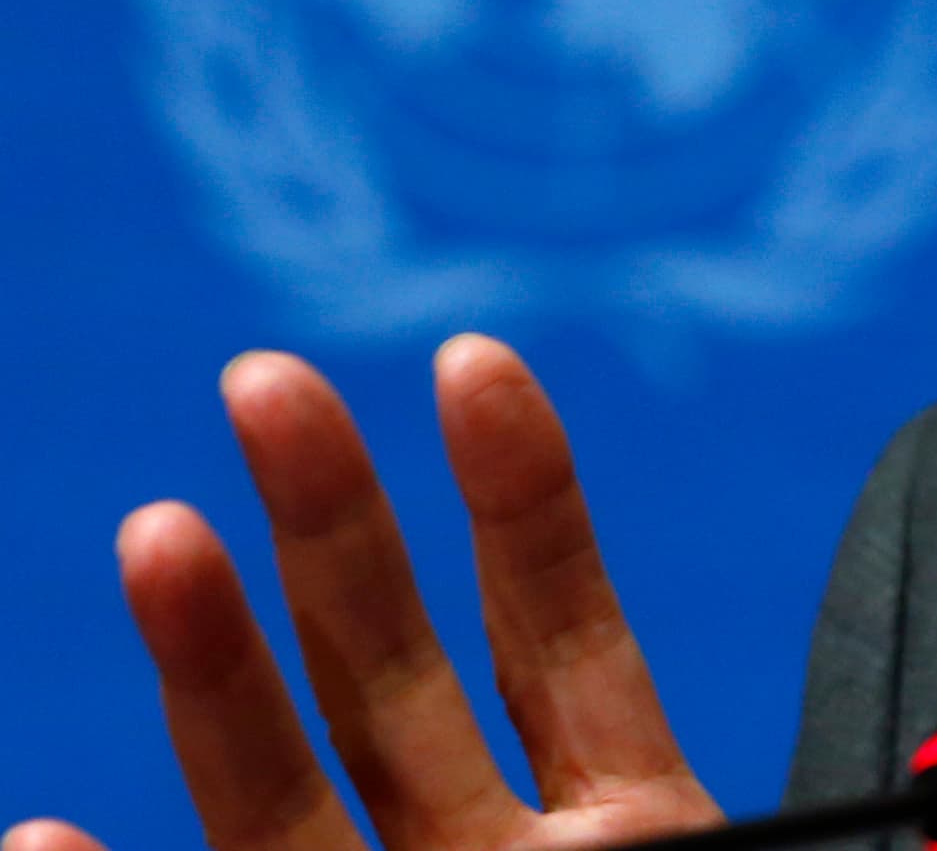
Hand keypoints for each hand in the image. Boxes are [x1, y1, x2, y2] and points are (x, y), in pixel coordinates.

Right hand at [5, 337, 719, 850]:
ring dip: (212, 669)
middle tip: (269, 377)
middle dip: (336, 526)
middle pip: (396, 674)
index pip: (559, 631)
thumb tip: (561, 553)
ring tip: (157, 533)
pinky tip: (38, 834)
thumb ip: (650, 807)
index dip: (521, 497)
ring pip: (285, 796)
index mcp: (631, 822)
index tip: (470, 359)